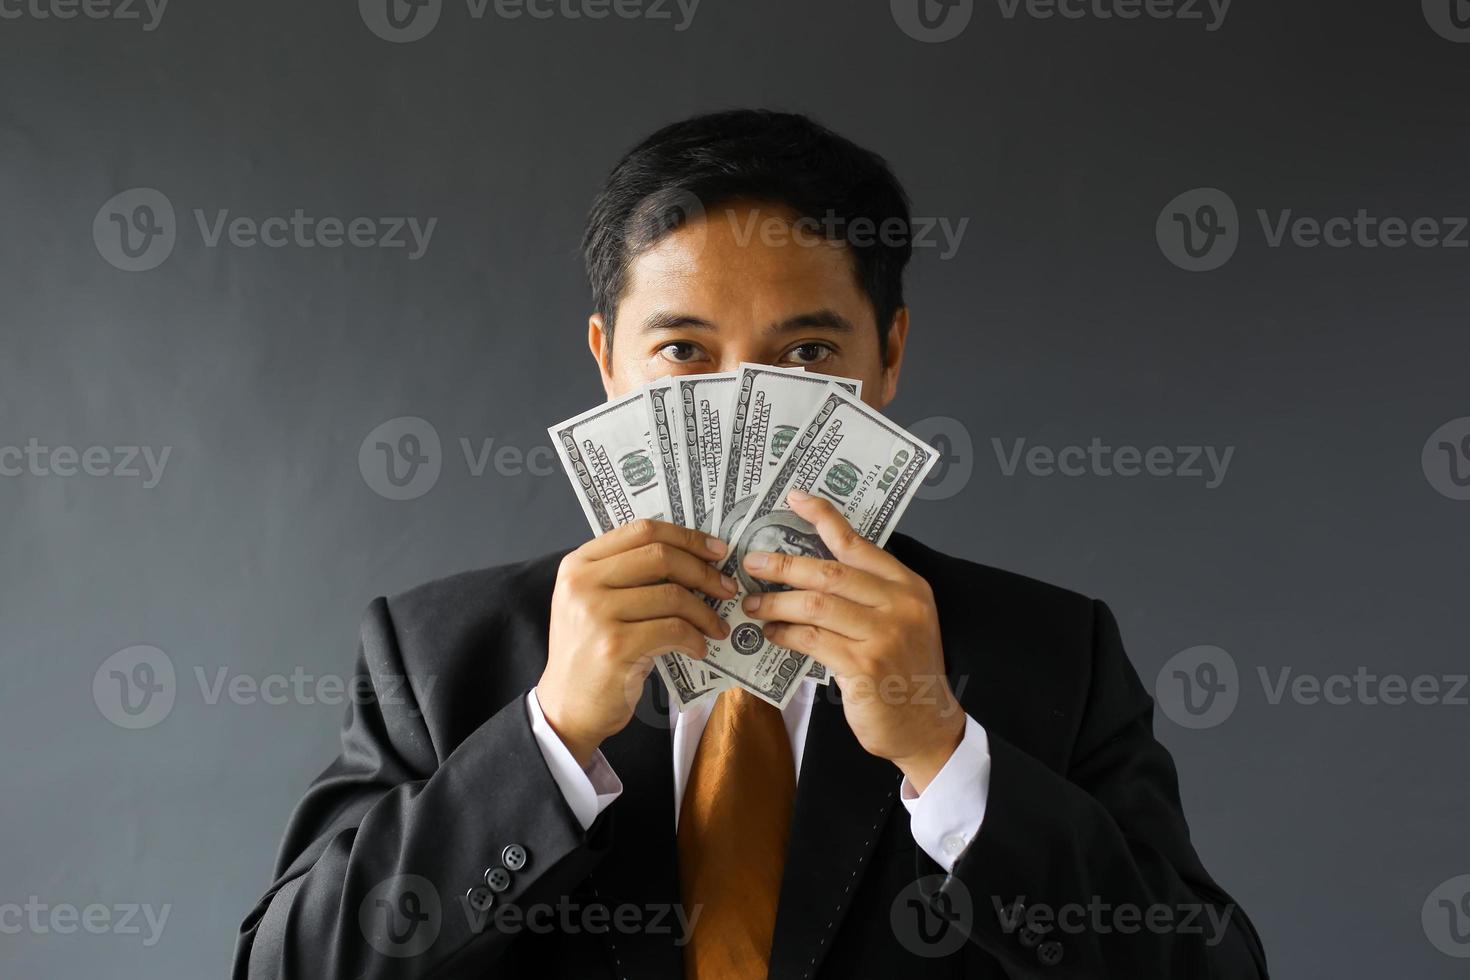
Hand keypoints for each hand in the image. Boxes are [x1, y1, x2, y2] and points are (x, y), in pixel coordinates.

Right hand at [538, 519, 735, 766]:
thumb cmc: (591, 652)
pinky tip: (699, 649)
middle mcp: (583, 582)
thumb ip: (630, 576)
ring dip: (705, 612)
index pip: (642, 530)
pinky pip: (673, 630)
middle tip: (727, 588)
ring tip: (716, 627)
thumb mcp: (597, 603)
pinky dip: (695, 639)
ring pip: (672, 595)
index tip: (717, 551)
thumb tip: (695, 558)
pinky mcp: (615, 646)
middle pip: (660, 556)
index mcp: (579, 563)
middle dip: (704, 571)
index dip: (687, 537)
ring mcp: (596, 614)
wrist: (567, 707)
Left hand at [739, 489, 963, 791]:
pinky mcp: (866, 667)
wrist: (925, 724)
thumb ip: (865, 594)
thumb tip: (808, 569)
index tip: (793, 499)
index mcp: (908, 586)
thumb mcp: (896, 621)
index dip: (823, 517)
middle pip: (830, 572)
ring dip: (776, 602)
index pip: (858, 543)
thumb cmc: (901, 670)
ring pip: (816, 605)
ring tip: (753, 604)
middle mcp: (901, 604)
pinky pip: (812, 639)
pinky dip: (785, 633)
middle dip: (784, 565)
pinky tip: (771, 632)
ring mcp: (885, 635)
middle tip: (752, 563)